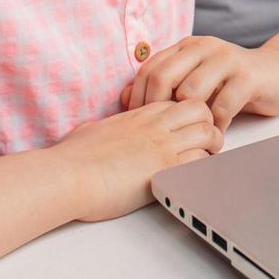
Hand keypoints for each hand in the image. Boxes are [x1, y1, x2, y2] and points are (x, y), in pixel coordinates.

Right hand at [52, 99, 221, 221]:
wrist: (66, 175)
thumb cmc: (72, 157)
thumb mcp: (92, 131)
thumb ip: (106, 128)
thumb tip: (98, 132)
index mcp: (139, 114)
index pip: (180, 101)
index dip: (190, 114)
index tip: (189, 130)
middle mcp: (154, 125)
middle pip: (201, 110)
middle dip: (209, 124)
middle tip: (205, 143)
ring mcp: (161, 146)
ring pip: (208, 132)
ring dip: (212, 147)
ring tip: (205, 160)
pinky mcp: (163, 170)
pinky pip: (199, 161)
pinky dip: (203, 168)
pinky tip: (194, 177)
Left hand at [120, 36, 278, 131]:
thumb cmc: (232, 82)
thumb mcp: (195, 79)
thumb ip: (165, 85)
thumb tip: (123, 98)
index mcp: (187, 46)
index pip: (149, 68)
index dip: (138, 98)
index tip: (138, 123)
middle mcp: (204, 47)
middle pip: (164, 76)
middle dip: (158, 108)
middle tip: (164, 132)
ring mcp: (227, 59)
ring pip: (191, 92)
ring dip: (189, 119)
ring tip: (193, 133)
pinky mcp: (248, 76)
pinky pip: (222, 105)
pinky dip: (216, 126)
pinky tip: (217, 133)